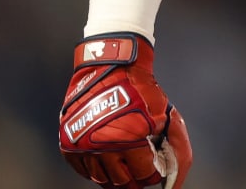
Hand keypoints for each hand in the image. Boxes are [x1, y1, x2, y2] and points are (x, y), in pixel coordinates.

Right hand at [59, 33, 191, 188]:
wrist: (109, 68)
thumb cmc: (140, 90)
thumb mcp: (166, 114)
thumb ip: (176, 145)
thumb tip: (175, 178)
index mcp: (131, 139)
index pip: (144, 175)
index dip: (152, 173)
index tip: (154, 167)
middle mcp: (104, 146)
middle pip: (122, 181)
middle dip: (134, 177)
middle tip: (138, 168)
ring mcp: (84, 146)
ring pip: (101, 178)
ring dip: (114, 175)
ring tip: (123, 164)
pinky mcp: (69, 144)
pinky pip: (82, 171)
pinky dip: (94, 170)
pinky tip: (106, 160)